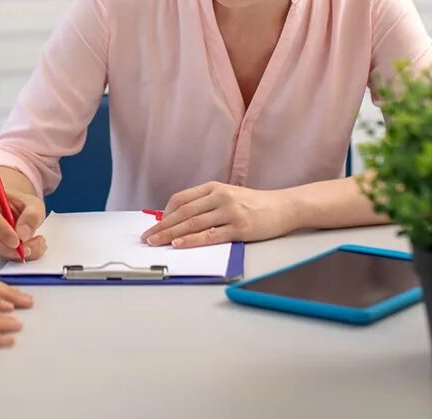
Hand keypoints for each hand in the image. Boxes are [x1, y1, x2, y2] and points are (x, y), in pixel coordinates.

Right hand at [0, 166, 46, 259]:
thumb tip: (23, 235)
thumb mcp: (34, 204)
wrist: (17, 211)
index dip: (0, 228)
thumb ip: (32, 216)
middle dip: (6, 246)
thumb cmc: (22, 204)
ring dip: (12, 252)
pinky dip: (14, 256)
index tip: (17, 240)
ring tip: (35, 246)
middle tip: (28, 249)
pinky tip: (29, 249)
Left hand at [140, 181, 296, 248]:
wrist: (284, 206)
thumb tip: (180, 219)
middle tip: (147, 238)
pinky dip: (192, 240)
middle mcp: (219, 197)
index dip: (165, 213)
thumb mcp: (228, 196)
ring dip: (171, 234)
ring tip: (156, 243)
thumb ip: (206, 204)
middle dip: (162, 226)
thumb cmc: (254, 204)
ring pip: (193, 224)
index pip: (181, 199)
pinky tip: (179, 244)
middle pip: (183, 213)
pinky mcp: (239, 228)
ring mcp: (229, 212)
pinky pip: (210, 236)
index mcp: (214, 187)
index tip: (155, 225)